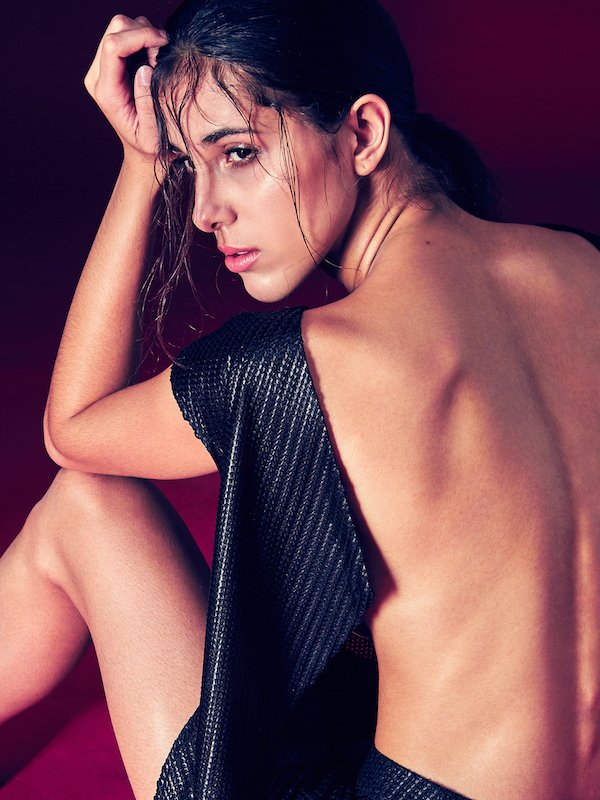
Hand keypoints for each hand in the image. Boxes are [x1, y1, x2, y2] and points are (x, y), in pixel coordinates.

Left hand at [84, 15, 168, 166]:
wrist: (143, 151)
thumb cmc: (150, 146)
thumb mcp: (153, 134)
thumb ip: (148, 103)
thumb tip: (146, 68)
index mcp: (106, 91)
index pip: (113, 46)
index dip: (141, 36)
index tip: (164, 44)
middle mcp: (99, 75)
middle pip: (116, 29)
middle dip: (143, 31)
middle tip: (163, 53)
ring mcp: (104, 67)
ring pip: (121, 27)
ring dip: (145, 34)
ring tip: (159, 59)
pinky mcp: (112, 63)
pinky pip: (126, 35)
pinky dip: (144, 38)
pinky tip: (154, 58)